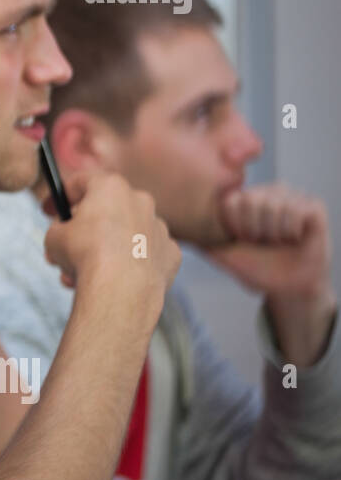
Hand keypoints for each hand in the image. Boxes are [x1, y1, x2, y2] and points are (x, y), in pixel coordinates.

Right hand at [43, 172, 180, 309]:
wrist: (120, 289)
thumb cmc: (86, 256)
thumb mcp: (54, 237)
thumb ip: (60, 228)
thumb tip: (64, 235)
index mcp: (110, 187)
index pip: (82, 181)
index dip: (62, 196)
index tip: (52, 210)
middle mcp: (139, 201)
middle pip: (107, 208)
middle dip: (86, 227)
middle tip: (68, 246)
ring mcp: (158, 227)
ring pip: (127, 233)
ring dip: (107, 248)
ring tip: (84, 273)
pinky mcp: (170, 253)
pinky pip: (145, 255)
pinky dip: (131, 264)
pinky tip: (115, 279)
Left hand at [204, 184, 332, 301]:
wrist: (286, 287)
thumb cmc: (254, 267)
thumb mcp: (219, 251)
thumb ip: (196, 236)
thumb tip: (166, 229)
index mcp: (246, 198)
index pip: (231, 200)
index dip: (235, 226)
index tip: (242, 239)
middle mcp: (268, 192)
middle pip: (251, 200)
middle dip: (254, 229)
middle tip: (262, 241)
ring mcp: (292, 197)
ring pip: (273, 205)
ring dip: (273, 232)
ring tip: (278, 240)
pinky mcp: (313, 207)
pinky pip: (297, 211)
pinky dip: (291, 231)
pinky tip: (294, 237)